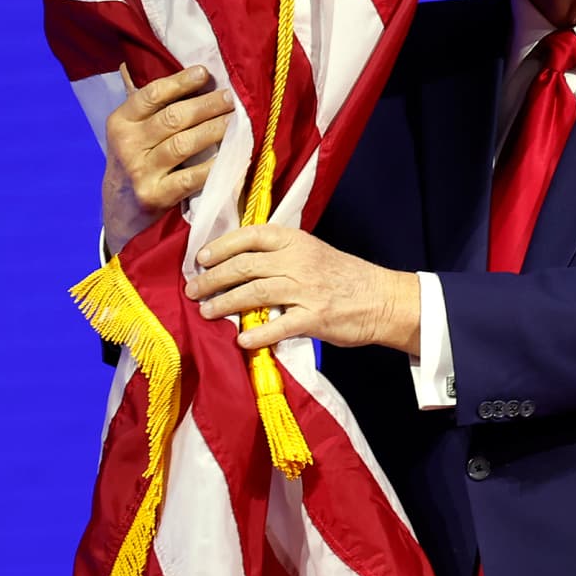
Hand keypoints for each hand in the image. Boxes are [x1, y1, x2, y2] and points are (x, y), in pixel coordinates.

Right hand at [102, 64, 235, 256]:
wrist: (121, 209)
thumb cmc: (137, 159)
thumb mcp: (133, 131)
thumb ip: (154, 105)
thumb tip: (194, 72)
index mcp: (120, 122)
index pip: (152, 94)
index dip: (180, 81)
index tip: (205, 73)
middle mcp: (127, 145)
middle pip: (173, 118)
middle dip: (206, 105)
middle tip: (231, 98)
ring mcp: (140, 172)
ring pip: (184, 144)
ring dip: (215, 130)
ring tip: (236, 121)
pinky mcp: (155, 196)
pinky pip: (192, 177)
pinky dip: (215, 165)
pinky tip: (233, 155)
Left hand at [185, 224, 421, 355]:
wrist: (382, 298)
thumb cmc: (344, 277)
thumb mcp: (313, 252)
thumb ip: (280, 256)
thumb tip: (237, 265)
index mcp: (297, 241)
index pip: (251, 235)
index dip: (221, 246)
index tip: (201, 258)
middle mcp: (299, 261)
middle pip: (245, 266)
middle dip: (213, 279)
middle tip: (193, 290)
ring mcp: (307, 289)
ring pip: (255, 293)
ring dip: (225, 304)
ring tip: (206, 312)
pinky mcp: (316, 317)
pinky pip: (279, 325)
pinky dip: (257, 333)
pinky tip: (241, 340)